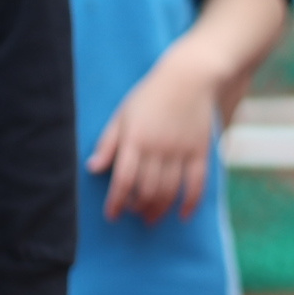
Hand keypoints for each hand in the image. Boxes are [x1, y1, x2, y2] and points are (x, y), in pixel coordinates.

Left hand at [89, 54, 222, 222]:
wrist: (190, 77)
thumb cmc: (150, 95)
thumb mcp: (122, 114)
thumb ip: (108, 142)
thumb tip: (93, 168)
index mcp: (135, 139)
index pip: (124, 179)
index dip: (116, 202)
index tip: (111, 215)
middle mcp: (158, 148)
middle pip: (148, 190)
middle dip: (138, 208)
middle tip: (134, 213)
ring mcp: (181, 151)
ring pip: (170, 191)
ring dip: (159, 209)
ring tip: (151, 217)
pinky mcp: (201, 151)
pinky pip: (197, 184)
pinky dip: (190, 203)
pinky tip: (182, 214)